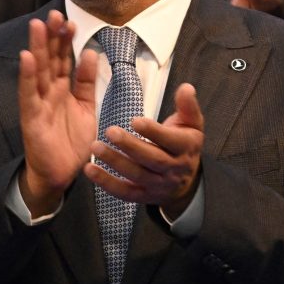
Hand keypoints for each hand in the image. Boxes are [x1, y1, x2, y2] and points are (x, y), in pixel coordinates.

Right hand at [17, 11, 97, 214]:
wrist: (62, 174)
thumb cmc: (71, 142)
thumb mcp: (86, 108)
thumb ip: (86, 82)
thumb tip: (91, 53)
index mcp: (62, 89)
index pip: (63, 59)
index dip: (66, 41)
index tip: (71, 21)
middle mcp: (49, 92)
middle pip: (49, 59)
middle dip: (51, 37)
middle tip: (54, 15)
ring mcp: (38, 103)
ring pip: (38, 71)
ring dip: (37, 48)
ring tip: (37, 26)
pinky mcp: (31, 117)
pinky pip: (28, 94)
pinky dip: (27, 76)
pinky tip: (26, 57)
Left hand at [85, 82, 203, 215]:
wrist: (187, 182)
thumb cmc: (184, 146)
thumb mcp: (192, 125)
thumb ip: (187, 106)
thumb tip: (186, 88)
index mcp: (185, 148)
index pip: (170, 140)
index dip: (153, 131)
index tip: (135, 120)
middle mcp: (174, 169)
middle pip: (152, 159)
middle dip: (130, 146)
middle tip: (110, 131)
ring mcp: (158, 185)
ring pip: (136, 175)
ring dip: (115, 162)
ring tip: (96, 147)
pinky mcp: (144, 196)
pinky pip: (125, 192)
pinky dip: (107, 183)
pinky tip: (91, 170)